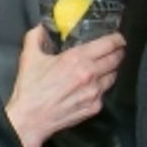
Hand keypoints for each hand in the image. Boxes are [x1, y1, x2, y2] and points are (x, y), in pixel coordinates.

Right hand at [5, 25, 124, 146]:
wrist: (31, 118)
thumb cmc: (30, 90)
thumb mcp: (29, 58)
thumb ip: (35, 38)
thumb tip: (40, 28)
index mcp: (77, 59)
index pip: (109, 44)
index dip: (116, 39)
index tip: (117, 38)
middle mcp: (90, 74)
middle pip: (116, 59)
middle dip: (117, 52)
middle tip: (114, 50)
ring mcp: (95, 92)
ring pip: (113, 76)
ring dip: (110, 70)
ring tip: (103, 68)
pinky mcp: (95, 106)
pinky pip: (105, 93)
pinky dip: (101, 87)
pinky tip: (92, 86)